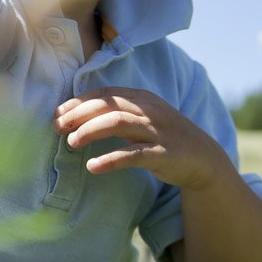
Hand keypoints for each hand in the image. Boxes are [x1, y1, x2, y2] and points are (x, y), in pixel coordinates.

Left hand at [53, 87, 235, 189]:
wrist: (203, 158)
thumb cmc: (164, 137)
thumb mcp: (143, 118)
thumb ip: (117, 113)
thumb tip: (78, 116)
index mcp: (141, 98)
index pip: (104, 94)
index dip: (78, 102)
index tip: (57, 113)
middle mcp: (148, 110)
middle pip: (108, 105)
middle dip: (79, 115)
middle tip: (57, 127)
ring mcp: (157, 131)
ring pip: (118, 123)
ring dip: (91, 131)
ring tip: (71, 142)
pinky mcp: (163, 154)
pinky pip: (133, 155)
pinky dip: (111, 159)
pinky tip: (93, 167)